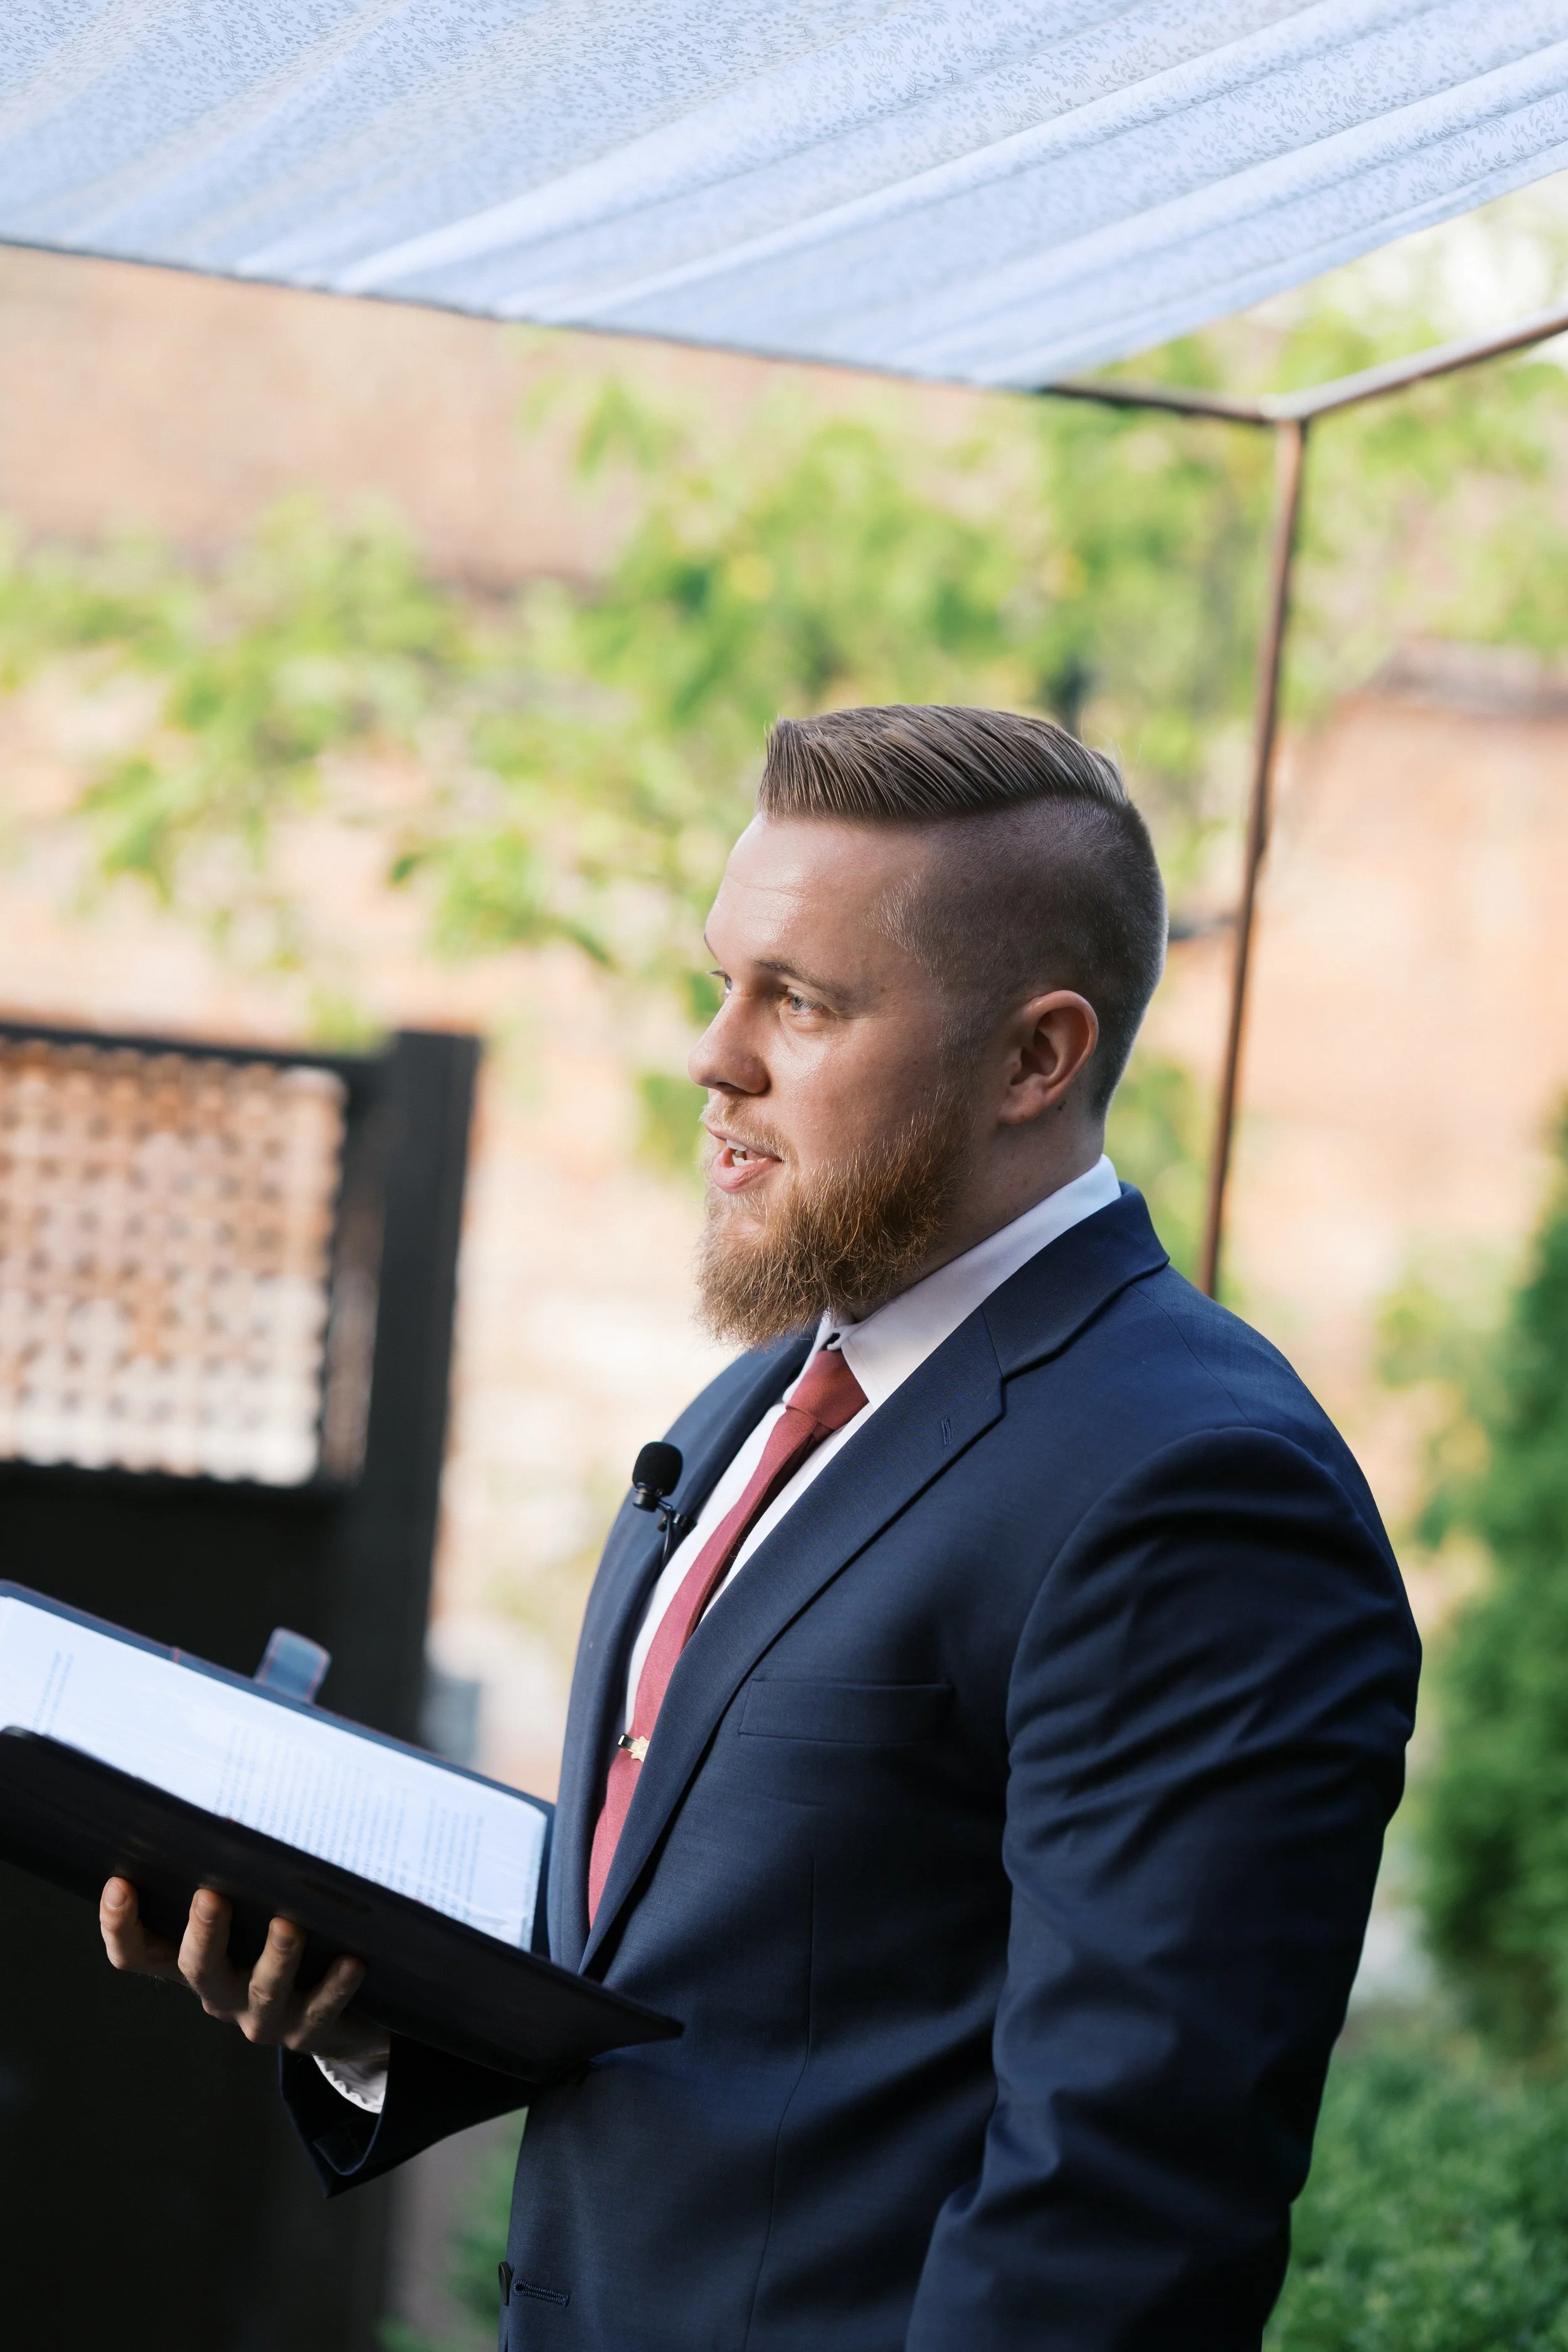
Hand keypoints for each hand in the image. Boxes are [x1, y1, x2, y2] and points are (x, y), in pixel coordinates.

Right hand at [99, 1877, 390, 2067]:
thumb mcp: (251, 1909)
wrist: (336, 2014)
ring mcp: (263, 2015)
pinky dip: (337, 1984)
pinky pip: (323, 2008)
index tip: (119, 1884)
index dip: (121, 1926)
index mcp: (194, 1961)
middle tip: (209, 1896)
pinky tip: (353, 1959)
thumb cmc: (282, 1938)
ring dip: (275, 1957)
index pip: (139, 1953)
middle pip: (198, 1969)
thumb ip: (237, 1875)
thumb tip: (233, 1805)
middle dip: (203, 1933)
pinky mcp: (310, 2030)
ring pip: (263, 1989)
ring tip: (289, 1924)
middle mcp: (221, 1992)